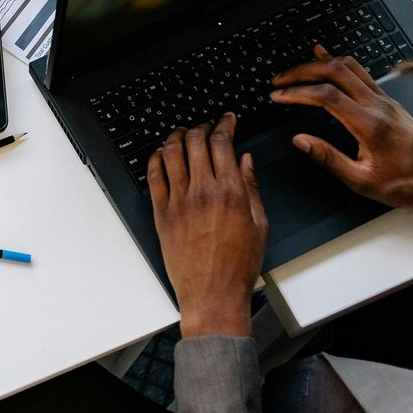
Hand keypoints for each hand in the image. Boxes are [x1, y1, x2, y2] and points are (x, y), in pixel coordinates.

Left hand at [148, 116, 266, 337]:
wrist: (213, 294)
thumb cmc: (238, 266)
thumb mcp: (259, 224)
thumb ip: (252, 187)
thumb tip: (245, 160)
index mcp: (230, 192)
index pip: (222, 142)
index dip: (224, 123)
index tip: (227, 119)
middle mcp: (202, 192)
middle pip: (195, 141)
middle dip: (201, 126)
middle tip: (205, 125)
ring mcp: (178, 202)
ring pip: (171, 152)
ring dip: (177, 136)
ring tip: (182, 134)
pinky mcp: (161, 213)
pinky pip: (153, 176)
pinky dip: (156, 158)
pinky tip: (162, 154)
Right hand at [270, 46, 412, 234]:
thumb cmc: (404, 184)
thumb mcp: (361, 180)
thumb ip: (328, 158)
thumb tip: (300, 140)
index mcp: (371, 125)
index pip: (327, 96)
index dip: (298, 92)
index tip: (278, 96)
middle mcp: (380, 106)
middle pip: (336, 72)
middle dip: (303, 71)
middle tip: (280, 80)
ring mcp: (387, 100)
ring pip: (350, 66)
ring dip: (319, 64)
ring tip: (296, 70)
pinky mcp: (390, 101)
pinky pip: (361, 73)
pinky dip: (339, 64)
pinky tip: (326, 57)